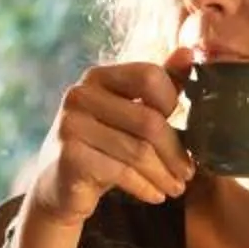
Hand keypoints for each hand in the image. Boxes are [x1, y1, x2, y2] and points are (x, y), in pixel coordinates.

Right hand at [25, 60, 192, 226]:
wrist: (59, 186)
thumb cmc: (102, 146)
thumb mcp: (129, 112)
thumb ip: (159, 85)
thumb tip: (189, 52)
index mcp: (98, 76)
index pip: (150, 76)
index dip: (172, 102)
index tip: (183, 129)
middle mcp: (80, 94)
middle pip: (148, 120)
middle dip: (175, 151)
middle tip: (188, 172)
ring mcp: (71, 124)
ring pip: (138, 150)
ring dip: (163, 174)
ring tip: (176, 188)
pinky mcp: (69, 156)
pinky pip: (122, 172)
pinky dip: (145, 187)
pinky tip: (155, 195)